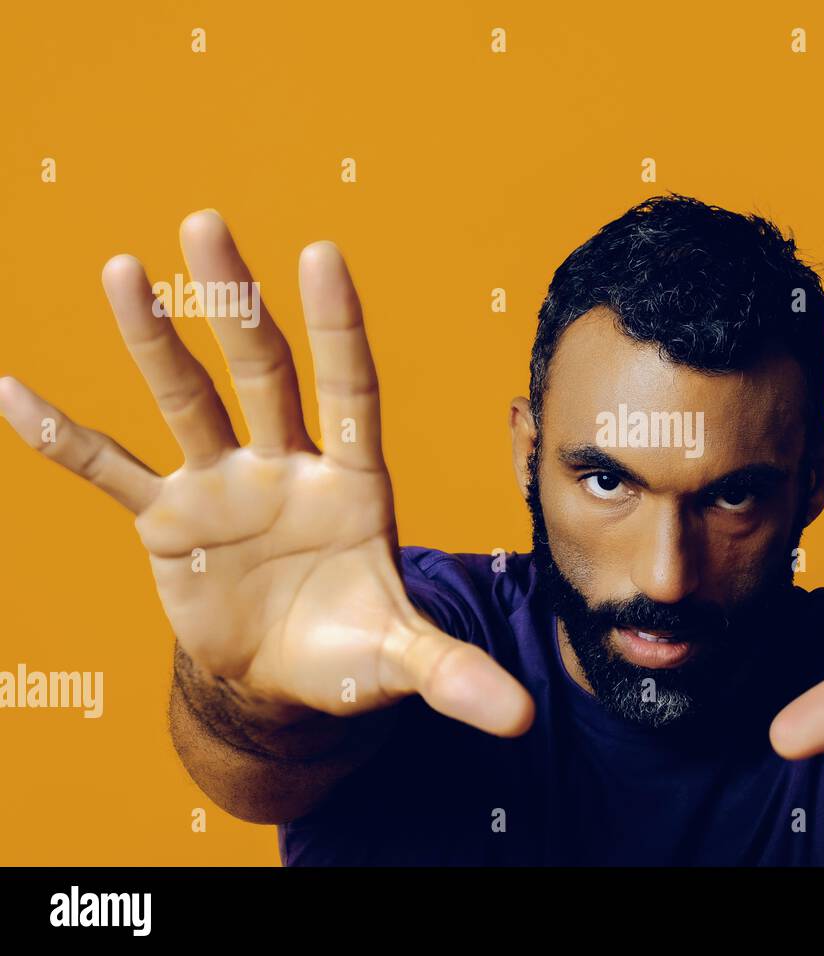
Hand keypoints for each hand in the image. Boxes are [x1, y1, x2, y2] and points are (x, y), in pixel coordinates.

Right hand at [0, 211, 532, 735]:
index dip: (339, 328)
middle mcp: (288, 466)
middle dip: (235, 304)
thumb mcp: (400, 661)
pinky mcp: (168, 521)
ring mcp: (223, 486)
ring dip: (153, 342)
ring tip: (120, 270)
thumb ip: (451, 675)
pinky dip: (62, 439)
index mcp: (354, 483)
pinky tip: (12, 391)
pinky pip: (108, 471)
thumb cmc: (352, 651)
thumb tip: (517, 717)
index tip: (323, 254)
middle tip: (206, 224)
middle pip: (263, 373)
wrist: (286, 679)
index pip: (350, 391)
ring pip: (186, 402)